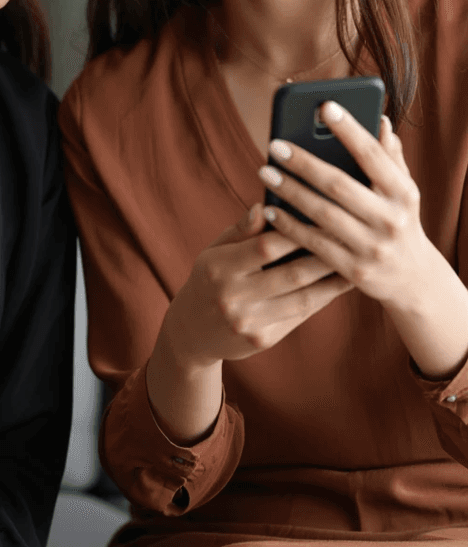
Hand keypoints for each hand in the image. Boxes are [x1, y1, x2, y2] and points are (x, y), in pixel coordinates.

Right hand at [167, 201, 352, 368]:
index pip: (265, 247)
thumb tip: (263, 206)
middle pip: (291, 274)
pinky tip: (338, 282)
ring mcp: (248, 322)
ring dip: (332, 279)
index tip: (322, 216)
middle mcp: (232, 298)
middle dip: (324, 254)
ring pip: (302, 297)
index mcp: (218, 268)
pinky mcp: (263, 340)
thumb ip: (240, 231)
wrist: (191, 332)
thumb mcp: (214, 251)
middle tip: (352, 236)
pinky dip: (322, 297)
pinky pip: (300, 315)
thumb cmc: (208, 279)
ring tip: (355, 258)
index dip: (296, 232)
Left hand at [258, 102, 435, 309]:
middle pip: (339, 185)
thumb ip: (390, 157)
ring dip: (290, 191)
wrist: (412, 279)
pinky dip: (290, 226)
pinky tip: (269, 208)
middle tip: (274, 146)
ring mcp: (373, 246)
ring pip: (322, 214)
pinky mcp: (354, 269)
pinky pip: (315, 244)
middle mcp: (391, 218)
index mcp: (403, 192)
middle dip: (304, 163)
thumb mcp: (403, 191)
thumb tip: (381, 120)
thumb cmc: (399, 220)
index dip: (350, 129)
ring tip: (265, 171)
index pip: (373, 155)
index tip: (325, 106)